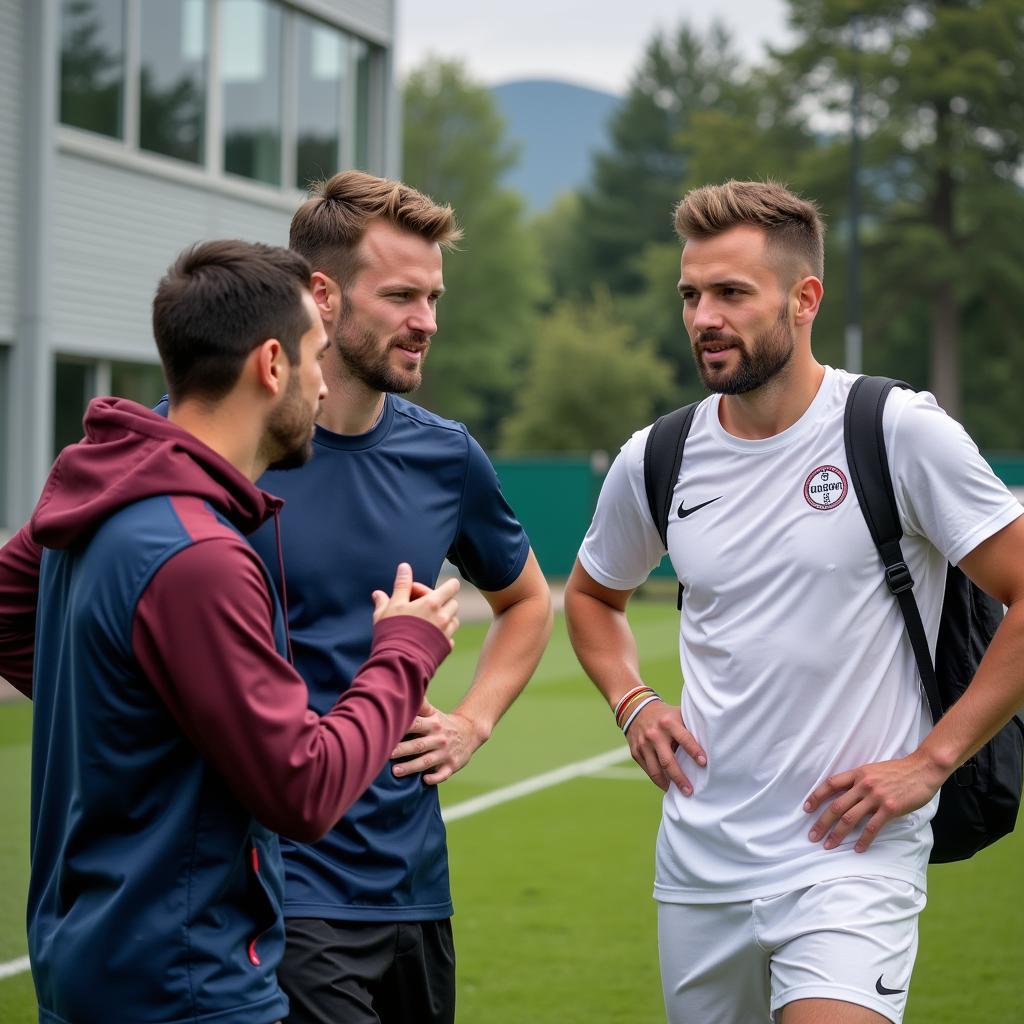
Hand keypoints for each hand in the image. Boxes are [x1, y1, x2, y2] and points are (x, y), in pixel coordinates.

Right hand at [372, 564, 459, 645]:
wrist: (397, 662)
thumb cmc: (391, 631)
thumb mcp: (391, 606)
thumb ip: (399, 586)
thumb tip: (403, 568)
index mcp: (432, 602)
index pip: (453, 585)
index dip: (444, 586)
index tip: (427, 592)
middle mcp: (443, 616)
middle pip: (453, 601)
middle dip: (442, 602)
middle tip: (423, 607)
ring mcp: (446, 633)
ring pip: (453, 619)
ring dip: (443, 618)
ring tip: (425, 622)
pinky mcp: (445, 648)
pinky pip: (450, 637)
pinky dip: (442, 635)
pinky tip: (427, 638)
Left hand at [391, 699, 480, 783]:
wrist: (470, 733)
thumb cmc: (444, 724)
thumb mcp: (434, 713)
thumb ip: (420, 706)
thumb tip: (406, 691)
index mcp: (433, 725)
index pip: (416, 725)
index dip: (402, 728)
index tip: (387, 732)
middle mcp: (439, 739)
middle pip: (418, 745)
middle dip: (401, 750)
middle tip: (385, 754)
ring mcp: (446, 753)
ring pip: (426, 761)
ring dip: (411, 767)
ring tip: (395, 771)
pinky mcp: (452, 765)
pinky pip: (443, 774)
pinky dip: (434, 778)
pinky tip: (424, 780)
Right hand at [625, 700, 706, 794]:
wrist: (636, 709)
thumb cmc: (665, 715)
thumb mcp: (678, 715)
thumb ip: (690, 728)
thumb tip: (711, 744)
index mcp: (668, 723)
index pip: (684, 739)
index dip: (694, 752)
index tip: (704, 764)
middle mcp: (654, 734)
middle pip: (668, 761)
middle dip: (680, 778)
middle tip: (689, 791)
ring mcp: (643, 744)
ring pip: (656, 770)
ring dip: (668, 784)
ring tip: (678, 792)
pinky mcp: (635, 752)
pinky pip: (648, 769)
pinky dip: (658, 779)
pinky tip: (666, 785)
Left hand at [803, 751, 946, 852]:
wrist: (922, 769)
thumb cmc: (898, 770)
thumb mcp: (873, 770)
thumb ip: (859, 781)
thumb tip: (844, 795)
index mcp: (858, 774)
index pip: (830, 784)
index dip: (816, 796)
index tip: (806, 808)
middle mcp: (864, 785)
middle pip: (836, 806)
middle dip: (822, 822)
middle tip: (812, 836)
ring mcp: (876, 797)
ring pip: (850, 818)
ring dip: (837, 834)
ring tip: (828, 845)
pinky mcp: (890, 808)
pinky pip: (873, 827)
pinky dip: (863, 840)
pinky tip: (857, 848)